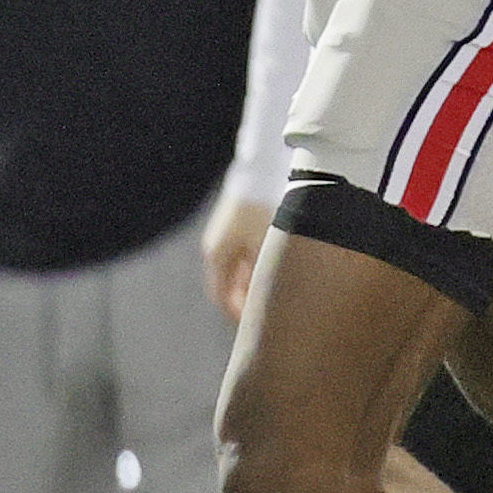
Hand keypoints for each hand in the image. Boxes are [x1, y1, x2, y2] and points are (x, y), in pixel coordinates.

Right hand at [201, 193, 271, 321]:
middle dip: (246, 300)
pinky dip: (255, 266)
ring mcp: (225, 234)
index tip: (255, 327)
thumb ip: (263, 277)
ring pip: (237, 269)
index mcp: (217, 254)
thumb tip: (265, 303)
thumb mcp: (267, 244)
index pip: (221, 297)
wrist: (263, 165)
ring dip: (252, 282)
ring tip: (275, 293)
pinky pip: (243, 254)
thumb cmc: (264, 205)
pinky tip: (276, 268)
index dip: (237, 315)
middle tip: (267, 314)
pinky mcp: (236, 223)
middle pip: (228, 284)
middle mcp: (217, 246)